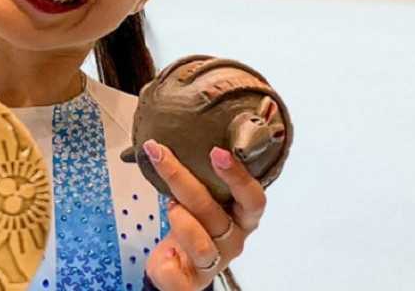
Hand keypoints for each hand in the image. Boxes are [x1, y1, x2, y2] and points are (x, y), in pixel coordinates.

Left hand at [142, 140, 265, 290]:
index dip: (238, 176)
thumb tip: (174, 138)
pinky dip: (169, 264)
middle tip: (161, 154)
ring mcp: (213, 263)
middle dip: (182, 179)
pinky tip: (165, 254)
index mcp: (242, 218)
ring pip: (201, 244)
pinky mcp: (191, 283)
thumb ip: (200, 176)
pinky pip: (180, 277)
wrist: (179, 265)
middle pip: (214, 212)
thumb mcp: (201, 199)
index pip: (252, 199)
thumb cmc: (193, 224)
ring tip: (169, 206)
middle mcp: (233, 240)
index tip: (217, 151)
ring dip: (180, 219)